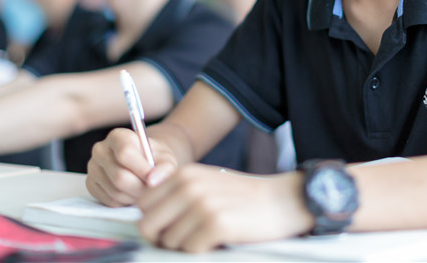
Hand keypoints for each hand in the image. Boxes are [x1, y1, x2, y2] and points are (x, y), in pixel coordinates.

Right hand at [86, 128, 177, 206]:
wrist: (143, 162)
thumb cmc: (154, 159)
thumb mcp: (166, 158)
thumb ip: (164, 168)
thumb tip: (153, 180)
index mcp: (118, 136)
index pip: (125, 154)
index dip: (142, 170)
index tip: (153, 178)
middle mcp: (101, 149)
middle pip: (119, 177)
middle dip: (140, 188)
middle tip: (152, 190)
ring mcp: (93, 167)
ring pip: (115, 192)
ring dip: (134, 197)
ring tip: (144, 190)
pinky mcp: (91, 184)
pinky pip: (109, 201)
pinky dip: (124, 202)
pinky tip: (132, 193)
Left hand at [138, 164, 312, 252]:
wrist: (283, 200)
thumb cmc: (243, 198)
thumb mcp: (207, 183)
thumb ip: (177, 195)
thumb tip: (148, 221)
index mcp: (184, 174)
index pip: (143, 205)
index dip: (153, 222)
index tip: (170, 228)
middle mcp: (189, 186)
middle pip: (148, 225)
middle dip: (162, 239)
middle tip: (184, 241)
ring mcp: (202, 205)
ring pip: (169, 242)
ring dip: (185, 247)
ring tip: (207, 238)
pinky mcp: (217, 224)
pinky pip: (190, 250)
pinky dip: (201, 251)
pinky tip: (218, 242)